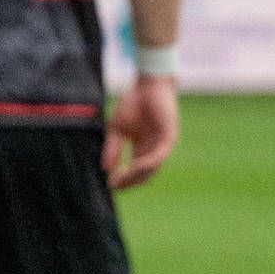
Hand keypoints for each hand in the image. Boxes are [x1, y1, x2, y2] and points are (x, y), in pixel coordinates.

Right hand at [108, 73, 179, 189]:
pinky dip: (146, 163)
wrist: (147, 86)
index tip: (108, 186)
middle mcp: (154, 150)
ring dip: (136, 176)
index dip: (122, 180)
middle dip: (128, 182)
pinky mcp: (169, 138)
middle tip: (114, 186)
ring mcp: (162, 145)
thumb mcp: (117, 129)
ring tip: (121, 180)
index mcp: (142, 148)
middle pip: (144, 175)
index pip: (134, 171)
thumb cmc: (133, 104)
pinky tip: (133, 167)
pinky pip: (158, 156)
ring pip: (152, 169)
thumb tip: (106, 168)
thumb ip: (112, 148)